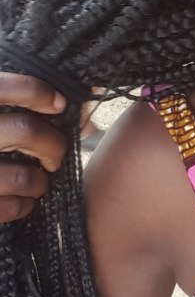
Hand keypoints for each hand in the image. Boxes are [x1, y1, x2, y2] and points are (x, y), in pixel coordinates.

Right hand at [0, 73, 66, 222]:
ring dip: (40, 182)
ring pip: (23, 176)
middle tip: (54, 156)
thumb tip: (84, 111)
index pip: (5, 88)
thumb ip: (22, 106)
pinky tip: (21, 200)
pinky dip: (24, 205)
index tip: (59, 105)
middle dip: (53, 146)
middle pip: (25, 130)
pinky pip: (10, 207)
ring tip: (38, 182)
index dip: (38, 93)